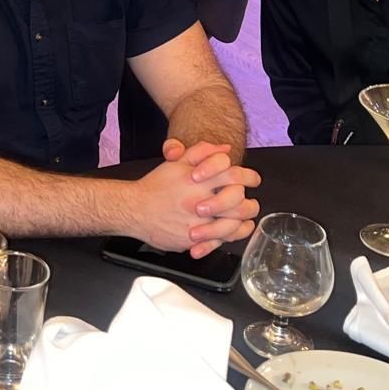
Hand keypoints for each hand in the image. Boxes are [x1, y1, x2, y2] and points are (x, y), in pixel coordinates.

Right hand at [154, 140, 261, 256]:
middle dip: (249, 202)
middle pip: (238, 201)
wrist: (134, 209)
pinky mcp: (193, 239)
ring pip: (233, 224)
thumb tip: (225, 148)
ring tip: (244, 217)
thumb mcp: (177, 163)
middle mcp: (200, 200)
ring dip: (243, 220)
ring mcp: (197, 222)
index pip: (233, 175)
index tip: (253, 180)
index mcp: (198, 180)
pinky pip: (220, 241)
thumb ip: (202, 152)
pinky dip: (231, 236)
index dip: (249, 177)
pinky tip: (234, 230)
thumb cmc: (156, 186)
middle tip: (250, 202)